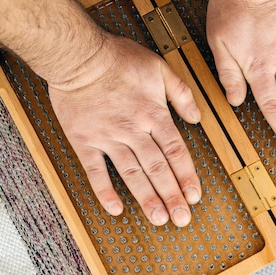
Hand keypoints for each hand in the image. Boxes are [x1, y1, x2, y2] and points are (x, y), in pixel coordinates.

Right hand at [48, 33, 201, 226]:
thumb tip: (196, 117)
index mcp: (153, 114)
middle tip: (182, 218)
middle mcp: (133, 130)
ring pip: (132, 174)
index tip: (194, 196)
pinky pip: (95, 171)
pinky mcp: (84, 141)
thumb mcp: (160, 68)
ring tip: (158, 218)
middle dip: (172, 195)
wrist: (78, 56)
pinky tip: (115, 208)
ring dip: (147, 198)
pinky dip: (105, 190)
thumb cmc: (118, 59)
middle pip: (157, 168)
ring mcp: (108, 137)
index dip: (186, 176)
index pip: (175, 151)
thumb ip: (181, 94)